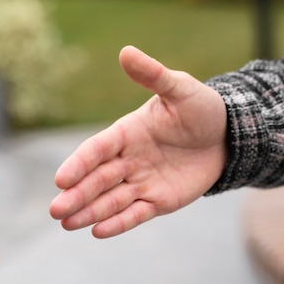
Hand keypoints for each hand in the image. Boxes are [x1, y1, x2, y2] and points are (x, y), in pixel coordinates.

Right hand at [49, 46, 227, 237]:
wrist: (228, 136)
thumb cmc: (201, 109)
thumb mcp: (179, 89)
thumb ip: (152, 76)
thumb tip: (126, 51)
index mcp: (125, 133)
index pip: (96, 150)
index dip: (78, 164)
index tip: (61, 180)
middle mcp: (127, 160)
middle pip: (97, 179)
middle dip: (77, 195)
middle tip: (55, 211)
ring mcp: (141, 182)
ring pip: (110, 200)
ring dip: (89, 212)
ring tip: (67, 224)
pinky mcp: (158, 201)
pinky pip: (135, 214)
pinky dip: (117, 223)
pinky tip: (97, 231)